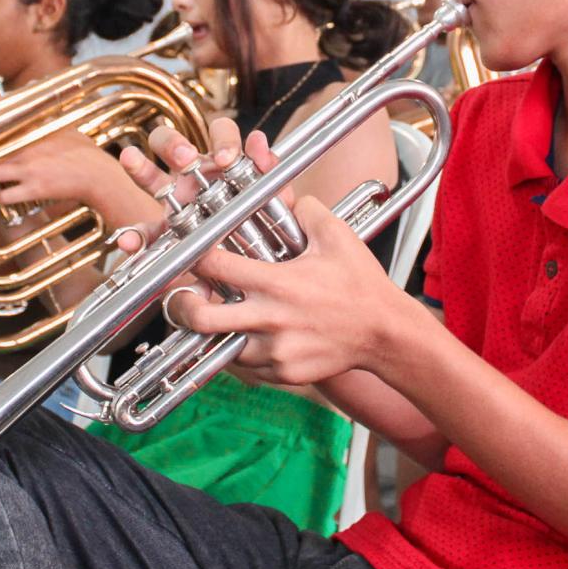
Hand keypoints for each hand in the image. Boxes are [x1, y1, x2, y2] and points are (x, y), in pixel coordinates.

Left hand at [0, 127, 121, 207]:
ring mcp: (28, 170)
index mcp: (32, 133)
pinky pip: (4, 196)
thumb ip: (48, 120)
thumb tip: (40, 109)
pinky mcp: (33, 189)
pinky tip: (0, 198)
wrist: (98, 175)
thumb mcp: (66, 129)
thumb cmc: (85, 152)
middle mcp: (25, 149)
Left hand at [115, 119, 401, 386]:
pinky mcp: (282, 372)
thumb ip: (306, 210)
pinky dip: (243, 351)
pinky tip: (253, 334)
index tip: (188, 251)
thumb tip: (288, 196)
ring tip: (221, 317)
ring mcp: (274, 350)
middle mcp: (269, 318)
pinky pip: (248, 365)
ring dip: (215, 333)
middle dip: (182, 307)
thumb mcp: (336, 236)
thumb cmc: (360, 284)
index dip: (192, 255)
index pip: (213, 266)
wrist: (385, 333)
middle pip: (200, 319)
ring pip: (220, 347)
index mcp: (276, 282)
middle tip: (184, 298)